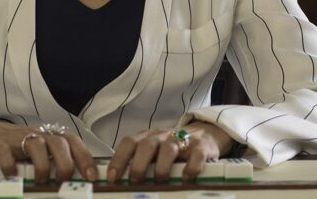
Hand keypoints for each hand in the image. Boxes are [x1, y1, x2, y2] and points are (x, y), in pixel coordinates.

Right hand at [0, 119, 96, 183]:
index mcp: (47, 137)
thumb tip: (77, 178)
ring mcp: (17, 139)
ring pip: (36, 145)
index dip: (84, 157)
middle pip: (58, 142)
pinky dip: (11, 167)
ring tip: (40, 180)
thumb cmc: (14, 147)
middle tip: (63, 179)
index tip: (91, 175)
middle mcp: (35, 136)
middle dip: (64, 163)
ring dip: (42, 165)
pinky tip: (12, 176)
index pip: (72, 142)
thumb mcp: (36, 151)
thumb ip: (53, 160)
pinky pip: (7, 155)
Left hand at [107, 122, 232, 182]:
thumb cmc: (173, 148)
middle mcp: (162, 137)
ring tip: (160, 180)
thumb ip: (140, 162)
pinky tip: (186, 177)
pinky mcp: (201, 147)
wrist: (204, 134)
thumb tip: (120, 182)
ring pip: (169, 148)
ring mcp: (182, 140)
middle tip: (135, 180)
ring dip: (162, 166)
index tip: (112, 176)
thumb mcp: (154, 152)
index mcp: (147, 137)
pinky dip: (190, 167)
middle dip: (138, 164)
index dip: (118, 159)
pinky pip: (196, 155)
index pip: (128, 143)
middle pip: (146, 145)